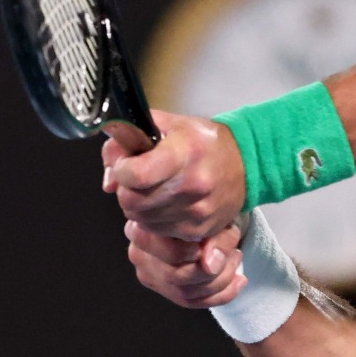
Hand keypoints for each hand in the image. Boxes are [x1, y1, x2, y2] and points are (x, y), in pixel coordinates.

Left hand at [101, 110, 246, 240]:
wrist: (246, 162)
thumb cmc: (203, 141)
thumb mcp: (168, 125)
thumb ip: (129, 139)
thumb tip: (109, 179)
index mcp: (185, 152)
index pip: (136, 175)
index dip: (123, 169)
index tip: (128, 164)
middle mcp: (193, 184)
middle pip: (132, 202)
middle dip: (127, 190)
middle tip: (138, 178)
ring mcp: (197, 211)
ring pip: (142, 220)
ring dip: (140, 206)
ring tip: (155, 190)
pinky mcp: (199, 230)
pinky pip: (159, 232)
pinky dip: (155, 219)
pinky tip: (167, 203)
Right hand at [124, 219, 247, 307]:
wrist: (205, 208)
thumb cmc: (205, 207)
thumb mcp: (213, 215)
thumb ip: (214, 236)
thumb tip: (210, 265)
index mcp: (142, 228)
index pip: (164, 252)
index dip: (192, 253)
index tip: (215, 242)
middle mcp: (138, 253)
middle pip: (175, 277)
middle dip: (214, 271)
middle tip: (235, 253)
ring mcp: (149, 274)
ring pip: (184, 293)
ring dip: (220, 281)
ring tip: (236, 259)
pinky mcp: (164, 289)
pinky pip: (192, 302)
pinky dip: (221, 295)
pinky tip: (240, 280)